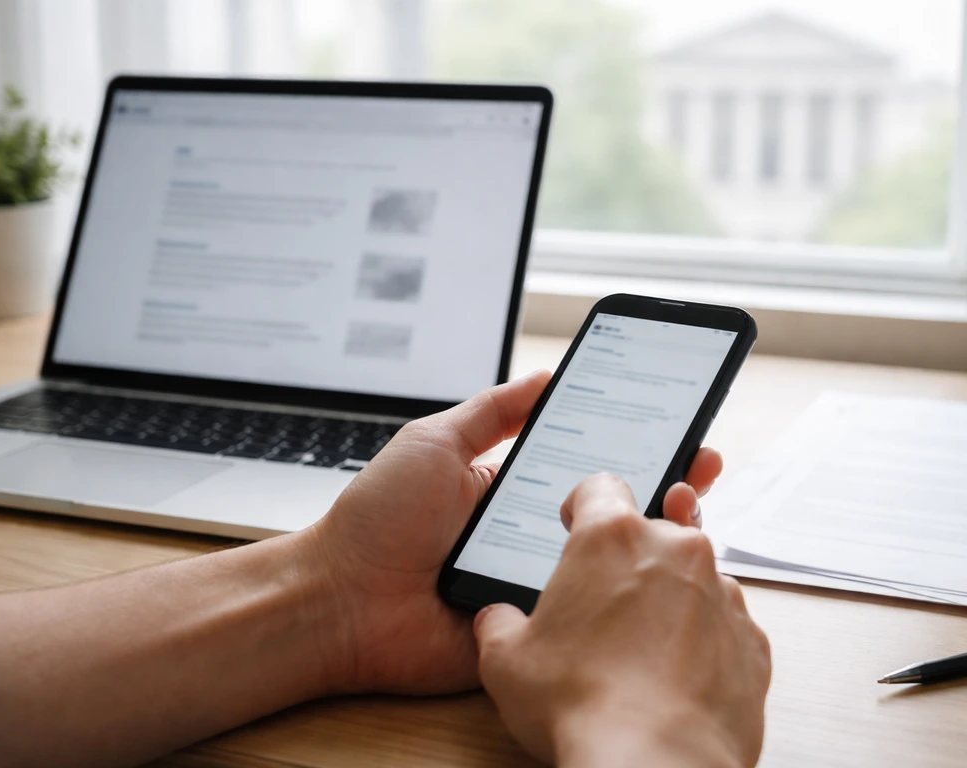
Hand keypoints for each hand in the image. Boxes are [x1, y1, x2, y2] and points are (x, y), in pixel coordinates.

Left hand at [307, 371, 724, 695]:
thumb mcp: (434, 443)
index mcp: (510, 492)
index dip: (631, 446)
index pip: (584, 465)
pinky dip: (616, 599)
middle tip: (702, 464)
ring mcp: (532, 585)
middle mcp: (528, 537)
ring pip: (606, 567)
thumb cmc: (377, 519)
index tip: (678, 426)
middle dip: (660, 487)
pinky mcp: (530, 632)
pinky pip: (582, 618)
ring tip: (690, 506)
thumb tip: (545, 375)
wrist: (339, 601)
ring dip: (648, 539)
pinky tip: (652, 573)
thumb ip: (491, 411)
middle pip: (607, 515)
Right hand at [474, 474, 770, 767]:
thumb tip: (497, 619)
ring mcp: (722, 593)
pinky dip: (700, 638)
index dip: (581, 505)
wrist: (655, 764)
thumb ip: (498, 622)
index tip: (574, 528)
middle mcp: (676, 549)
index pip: (600, 486)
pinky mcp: (752, 639)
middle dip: (626, 560)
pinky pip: (721, 622)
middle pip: (649, 530)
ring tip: (635, 649)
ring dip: (666, 598)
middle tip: (600, 606)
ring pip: (690, 575)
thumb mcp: (505, 660)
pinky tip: (671, 674)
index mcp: (612, 536)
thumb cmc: (579, 705)